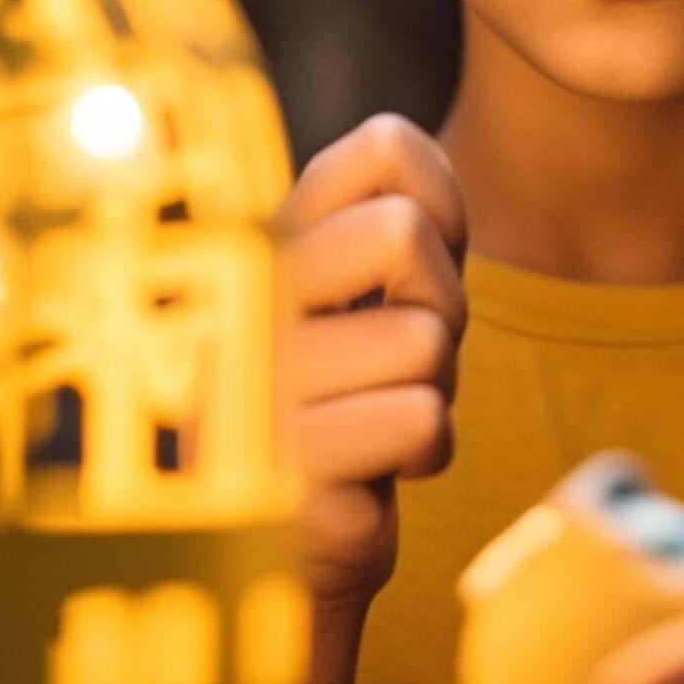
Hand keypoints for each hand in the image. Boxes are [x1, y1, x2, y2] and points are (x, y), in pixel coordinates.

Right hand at [272, 113, 466, 609]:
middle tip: (405, 356)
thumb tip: (397, 136)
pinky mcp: (285, 475)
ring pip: (424, 341)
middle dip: (441, 303)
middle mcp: (242, 303)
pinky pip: (421, 423)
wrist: (287, 547)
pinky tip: (369, 474)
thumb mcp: (351, 300)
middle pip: (402, 231)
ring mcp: (254, 391)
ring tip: (374, 419)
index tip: (419, 263)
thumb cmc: (340, 402)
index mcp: (259, 247)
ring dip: (431, 393)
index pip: (380, 146)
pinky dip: (423, 453)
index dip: (442, 200)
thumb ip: (376, 220)